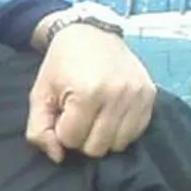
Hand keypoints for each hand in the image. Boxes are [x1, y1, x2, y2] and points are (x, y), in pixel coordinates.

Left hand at [25, 24, 156, 162]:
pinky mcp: (151, 96)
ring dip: (101, 136)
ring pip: (118, 145)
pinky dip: (120, 130)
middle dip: (82, 137)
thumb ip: (39, 129)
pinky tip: (109, 114)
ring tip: (94, 115)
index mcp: (88, 93)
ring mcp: (138, 95)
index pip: (72, 140)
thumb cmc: (61, 65)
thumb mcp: (39, 94)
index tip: (62, 113)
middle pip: (97, 147)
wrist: (91, 33)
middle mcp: (118, 95)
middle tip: (77, 115)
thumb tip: (57, 157)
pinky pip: (136, 133)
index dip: (62, 131)